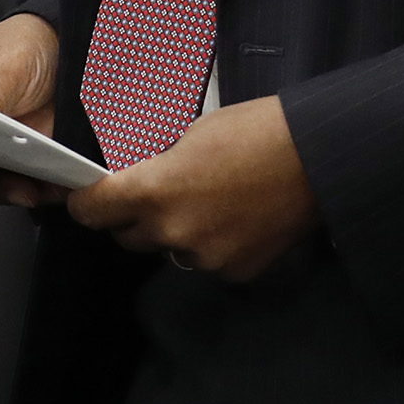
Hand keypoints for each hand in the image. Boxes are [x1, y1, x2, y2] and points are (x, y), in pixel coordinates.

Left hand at [69, 97, 316, 281]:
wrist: (317, 156)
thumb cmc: (255, 131)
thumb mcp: (190, 134)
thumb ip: (154, 164)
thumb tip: (132, 176)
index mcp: (154, 191)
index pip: (93, 211)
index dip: (86, 202)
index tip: (88, 198)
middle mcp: (173, 232)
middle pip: (128, 236)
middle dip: (134, 217)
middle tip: (158, 193)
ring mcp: (205, 258)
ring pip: (171, 250)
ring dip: (178, 231)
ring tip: (211, 201)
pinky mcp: (235, 272)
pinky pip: (208, 261)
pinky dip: (214, 244)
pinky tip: (237, 218)